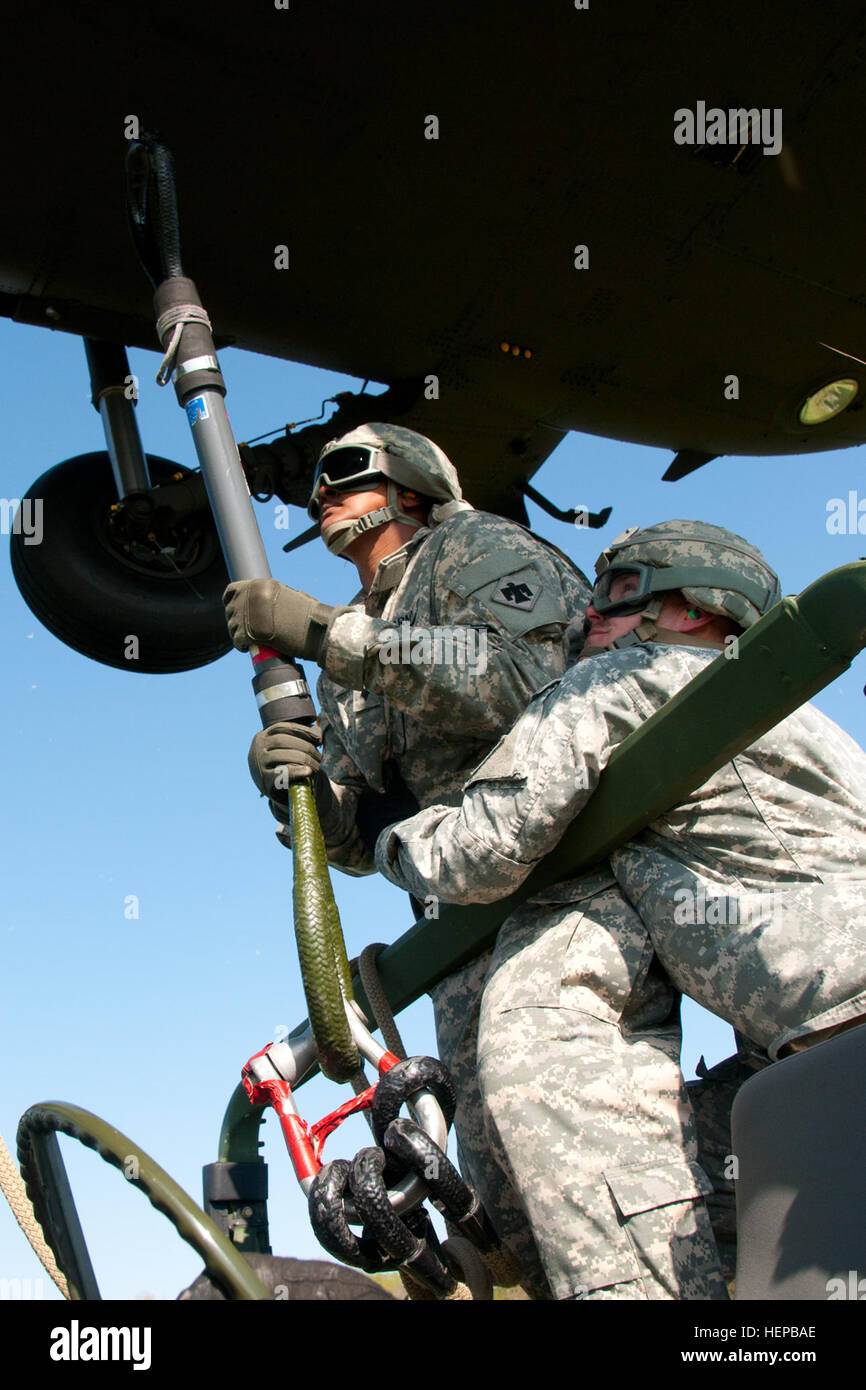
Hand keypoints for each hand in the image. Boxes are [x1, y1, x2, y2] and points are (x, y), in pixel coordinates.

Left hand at [223, 579, 339, 661]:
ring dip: (238, 634)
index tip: (237, 611)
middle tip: (247, 630)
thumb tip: (264, 606)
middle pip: (231, 610)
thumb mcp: (290, 596)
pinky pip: (236, 641)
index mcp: (259, 585)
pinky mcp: (247, 633)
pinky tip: (248, 648)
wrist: (315, 630)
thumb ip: (273, 598)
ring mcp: (246, 614)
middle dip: (237, 621)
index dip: (232, 602)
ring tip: (250, 640)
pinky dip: (241, 645)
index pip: (232, 591)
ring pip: (232, 626)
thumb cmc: (309, 616)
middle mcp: (249, 596)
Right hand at [248, 720, 321, 802]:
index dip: (303, 731)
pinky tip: (307, 772)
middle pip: (283, 740)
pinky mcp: (264, 780)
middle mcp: (258, 747)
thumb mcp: (288, 748)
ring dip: (304, 759)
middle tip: (319, 757)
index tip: (319, 738)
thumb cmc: (282, 764)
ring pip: (283, 755)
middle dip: (305, 747)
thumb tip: (317, 730)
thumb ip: (301, 737)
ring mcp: (259, 764)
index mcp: (263, 736)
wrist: (272, 790)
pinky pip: (281, 772)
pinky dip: (297, 771)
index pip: (283, 727)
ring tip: (316, 767)